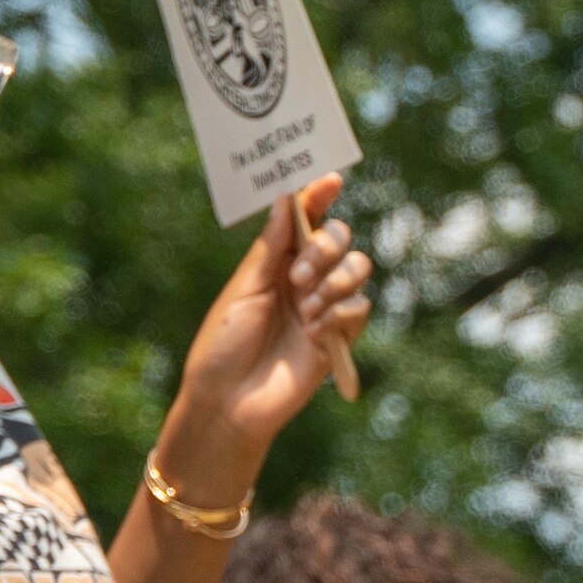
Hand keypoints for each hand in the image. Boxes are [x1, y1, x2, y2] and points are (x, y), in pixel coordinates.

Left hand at [168, 170, 373, 465]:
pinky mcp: (338, 336)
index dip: (319, 197)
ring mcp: (323, 306)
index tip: (329, 181)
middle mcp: (304, 278)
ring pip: (357, 268)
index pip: (305, 219)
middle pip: (339, 237)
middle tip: (298, 275)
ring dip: (334, 281)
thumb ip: (271, 248)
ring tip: (306, 308)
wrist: (228, 402)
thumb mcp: (244, 290)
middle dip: (326, 246)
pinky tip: (313, 333)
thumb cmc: (224, 344)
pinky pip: (358, 308)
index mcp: (276, 262)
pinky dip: (338, 314)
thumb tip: (287, 200)